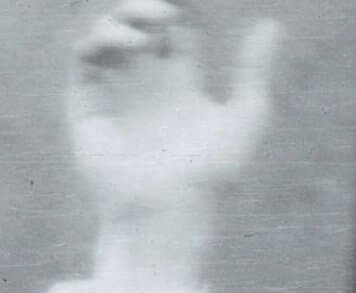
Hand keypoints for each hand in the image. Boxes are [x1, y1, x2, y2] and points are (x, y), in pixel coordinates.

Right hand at [66, 2, 281, 288]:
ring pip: (108, 34)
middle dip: (145, 8)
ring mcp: (116, 90)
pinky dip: (100, 39)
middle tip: (164, 10)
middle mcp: (147, 84)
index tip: (186, 11)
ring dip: (122, 20)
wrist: (169, 209)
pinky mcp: (87, 102)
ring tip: (146, 32)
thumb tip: (272, 24)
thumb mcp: (245, 115)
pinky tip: (129, 45)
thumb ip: (254, 70)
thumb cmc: (212, 173)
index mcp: (183, 85)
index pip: (178, 31)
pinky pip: (84, 56)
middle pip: (139, 25)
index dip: (181, 12)